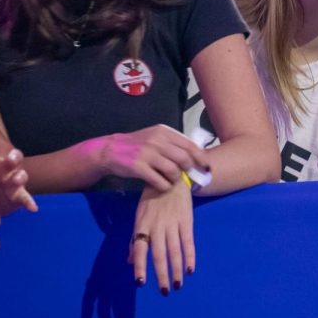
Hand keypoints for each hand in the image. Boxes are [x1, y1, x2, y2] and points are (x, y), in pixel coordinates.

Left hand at [0, 132, 36, 214]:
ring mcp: (12, 181)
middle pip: (11, 160)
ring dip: (20, 177)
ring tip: (17, 179)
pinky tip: (32, 208)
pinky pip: (24, 198)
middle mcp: (4, 168)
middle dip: (13, 158)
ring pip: (20, 176)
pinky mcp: (17, 195)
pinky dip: (29, 202)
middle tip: (11, 157)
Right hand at [91, 125, 210, 191]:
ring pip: (173, 170)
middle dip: (189, 169)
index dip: (200, 157)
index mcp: (164, 132)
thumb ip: (172, 143)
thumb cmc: (137, 145)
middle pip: (184, 158)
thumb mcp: (155, 137)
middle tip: (188, 176)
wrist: (111, 150)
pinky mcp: (138, 167)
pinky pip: (159, 180)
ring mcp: (147, 153)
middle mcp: (157, 141)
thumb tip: (195, 155)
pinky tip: (162, 186)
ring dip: (176, 179)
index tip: (206, 166)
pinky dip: (164, 186)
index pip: (189, 144)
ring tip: (172, 181)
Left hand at [129, 181, 193, 294]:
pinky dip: (190, 256)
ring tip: (177, 285)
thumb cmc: (152, 199)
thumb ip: (136, 238)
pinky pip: (188, 242)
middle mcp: (157, 226)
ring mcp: (173, 223)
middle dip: (162, 274)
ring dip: (176, 270)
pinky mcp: (186, 221)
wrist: (171, 178)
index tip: (141, 283)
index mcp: (143, 225)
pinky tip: (190, 270)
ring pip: (174, 251)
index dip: (140, 266)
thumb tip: (130, 261)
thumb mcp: (140, 216)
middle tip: (164, 291)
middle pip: (159, 254)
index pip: (140, 248)